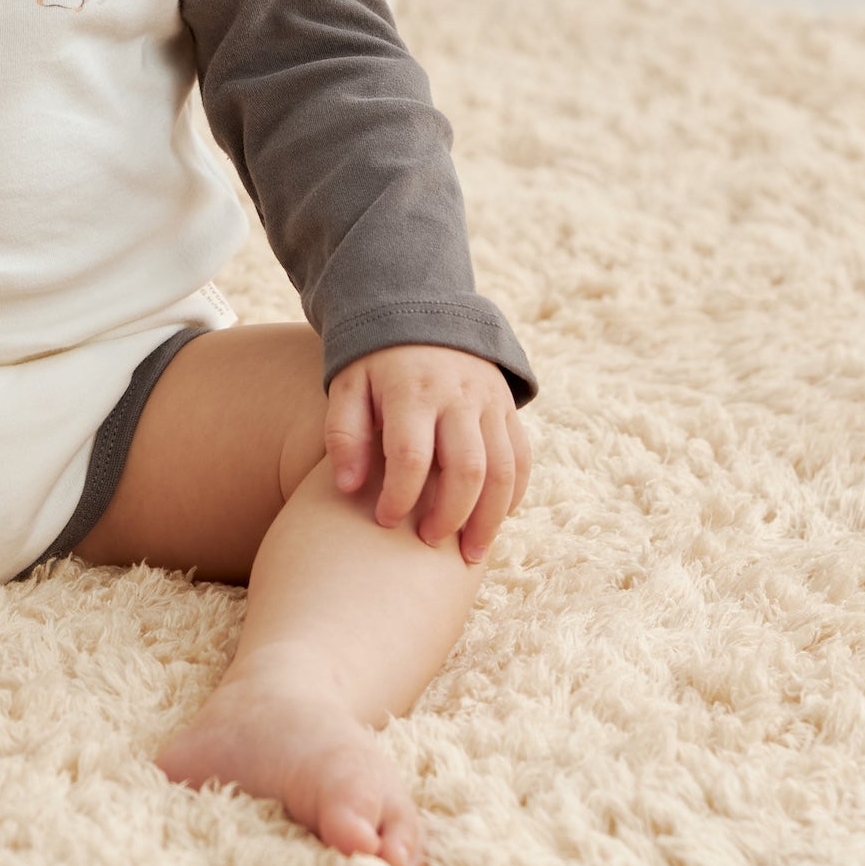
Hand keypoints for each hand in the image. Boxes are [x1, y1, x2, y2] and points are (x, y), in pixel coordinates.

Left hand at [323, 343, 530, 565]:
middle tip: (429, 544)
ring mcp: (489, 400)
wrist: (420, 311)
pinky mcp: (506, 407)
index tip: (385, 521)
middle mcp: (457, 395)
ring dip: (490, 519)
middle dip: (451, 516)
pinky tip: (493, 520)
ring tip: (470, 554)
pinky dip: (513, 495)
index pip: (411, 456)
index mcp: (411, 389)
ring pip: (503, 470)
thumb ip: (343, 434)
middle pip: (468, 469)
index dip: (399, 497)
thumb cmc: (375, 363)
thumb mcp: (347, 386)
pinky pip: (521, 458)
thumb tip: (349, 488)